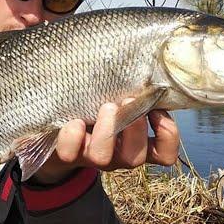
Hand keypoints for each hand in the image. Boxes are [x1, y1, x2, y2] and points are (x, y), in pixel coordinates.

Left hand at [33, 99, 179, 184]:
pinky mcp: (66, 153)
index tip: (158, 111)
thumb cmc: (97, 103)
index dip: (168, 136)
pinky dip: (73, 136)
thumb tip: (150, 65)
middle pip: (135, 157)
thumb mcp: (119, 95)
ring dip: (107, 130)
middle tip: (128, 100)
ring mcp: (91, 157)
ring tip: (105, 106)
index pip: (164, 154)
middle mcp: (116, 155)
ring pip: (103, 157)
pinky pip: (69, 153)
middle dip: (134, 127)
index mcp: (136, 142)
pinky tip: (74, 120)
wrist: (55, 126)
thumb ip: (136, 88)